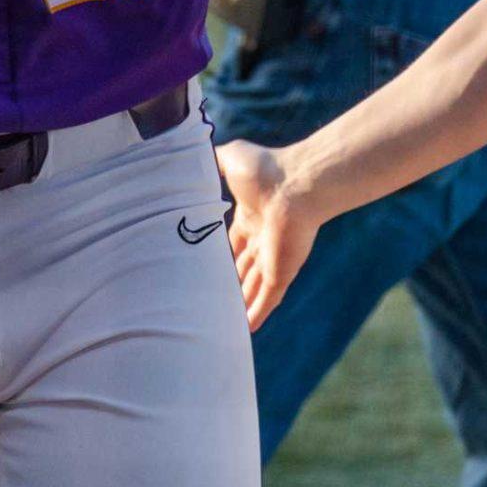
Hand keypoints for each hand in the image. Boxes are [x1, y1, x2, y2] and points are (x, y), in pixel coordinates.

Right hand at [218, 138, 320, 330]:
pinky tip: (246, 330)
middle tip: (207, 298)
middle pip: (241, 268)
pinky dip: (256, 314)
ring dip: (240, 303)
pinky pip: (267, 299)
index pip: (232, 241)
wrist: (298, 183)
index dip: (219, 254)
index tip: (203, 265)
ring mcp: (273, 258)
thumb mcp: (229, 159)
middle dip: (228, 282)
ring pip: (252, 287)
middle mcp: (261, 239)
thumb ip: (211, 162)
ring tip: (222, 321)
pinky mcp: (281, 272)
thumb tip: (189, 156)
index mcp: (250, 216)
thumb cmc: (267, 169)